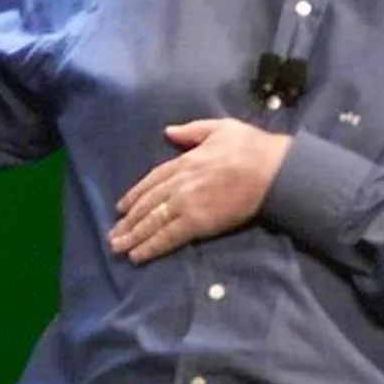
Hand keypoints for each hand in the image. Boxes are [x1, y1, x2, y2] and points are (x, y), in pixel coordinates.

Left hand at [108, 119, 291, 263]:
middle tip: (112, 235)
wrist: (271, 169)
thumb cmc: (250, 147)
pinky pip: (168, 236)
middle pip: (147, 204)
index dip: (135, 195)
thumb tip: (168, 131)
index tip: (121, 207)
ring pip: (152, 222)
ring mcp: (186, 204)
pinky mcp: (197, 222)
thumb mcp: (218, 127)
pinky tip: (138, 256)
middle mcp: (179, 184)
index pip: (151, 180)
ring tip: (117, 248)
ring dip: (132, 236)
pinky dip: (151, 247)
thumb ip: (191, 131)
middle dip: (128, 221)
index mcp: (184, 161)